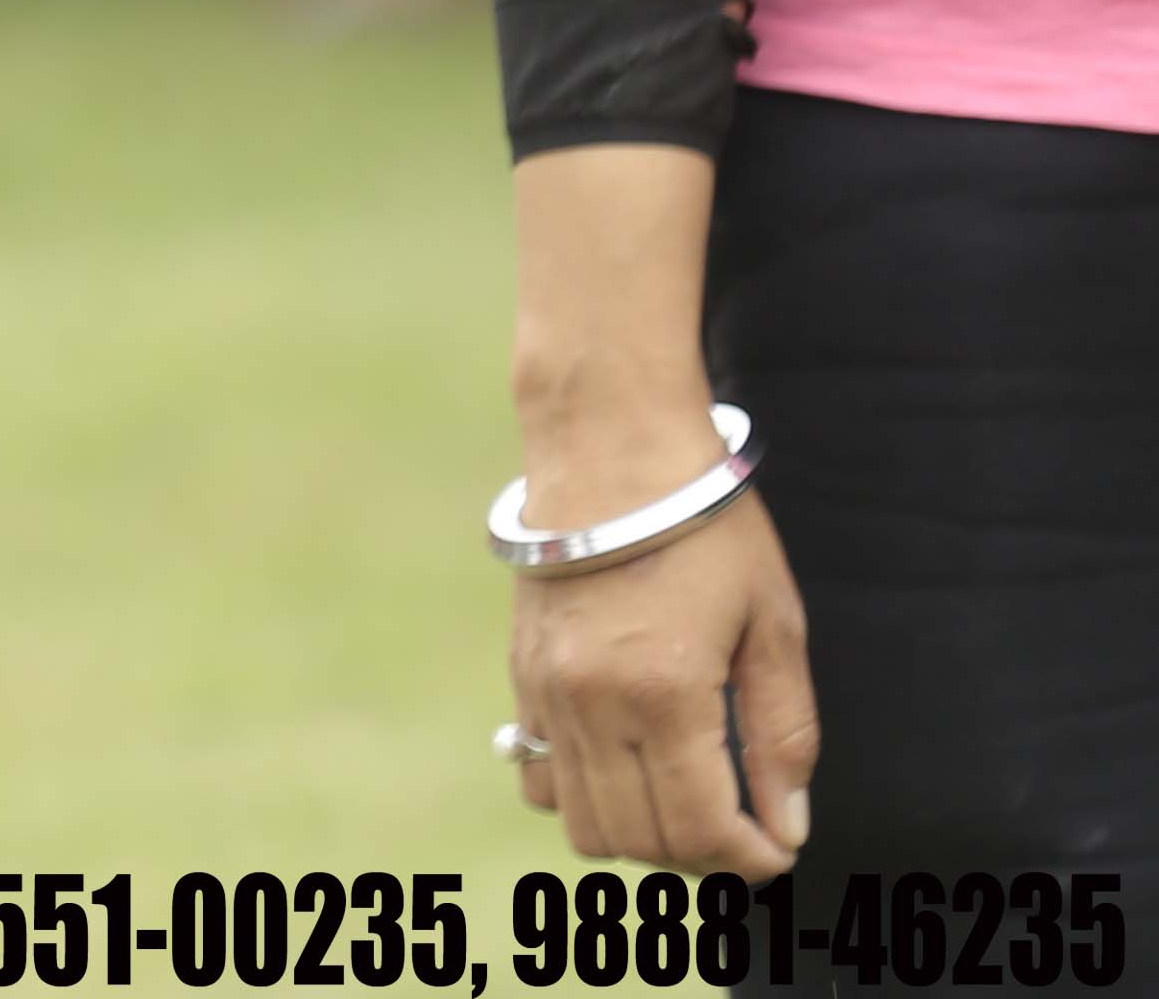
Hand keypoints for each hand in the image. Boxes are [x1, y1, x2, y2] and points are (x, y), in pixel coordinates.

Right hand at [507, 472, 818, 873]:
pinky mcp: (521, 675)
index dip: (751, 858)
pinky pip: (540, 774)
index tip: (780, 849)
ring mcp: (545, 692)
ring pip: (582, 822)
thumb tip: (787, 824)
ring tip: (689, 803)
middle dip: (703, 854)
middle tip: (744, 829)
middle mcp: (592, 703)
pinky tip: (630, 766)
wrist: (609, 449)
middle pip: (641, 838)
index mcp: (664, 692)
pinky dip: (585, 796)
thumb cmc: (707, 529)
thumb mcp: (774, 627)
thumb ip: (783, 734)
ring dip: (642, 835)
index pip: (702, 827)